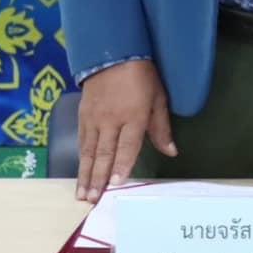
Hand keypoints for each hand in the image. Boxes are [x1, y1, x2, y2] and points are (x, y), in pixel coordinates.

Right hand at [76, 59, 173, 201]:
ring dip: (85, 174)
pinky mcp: (82, 115)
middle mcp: (111, 120)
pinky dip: (81, 159)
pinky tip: (80, 172)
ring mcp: (94, 118)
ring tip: (82, 194)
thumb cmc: (142, 76)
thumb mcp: (158, 98)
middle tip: (93, 199)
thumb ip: (161, 128)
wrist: (113, 53)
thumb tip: (172, 152)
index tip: (115, 185)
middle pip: (104, 153)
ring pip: (89, 151)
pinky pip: (81, 141)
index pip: (127, 146)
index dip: (122, 165)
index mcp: (133, 116)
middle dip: (98, 178)